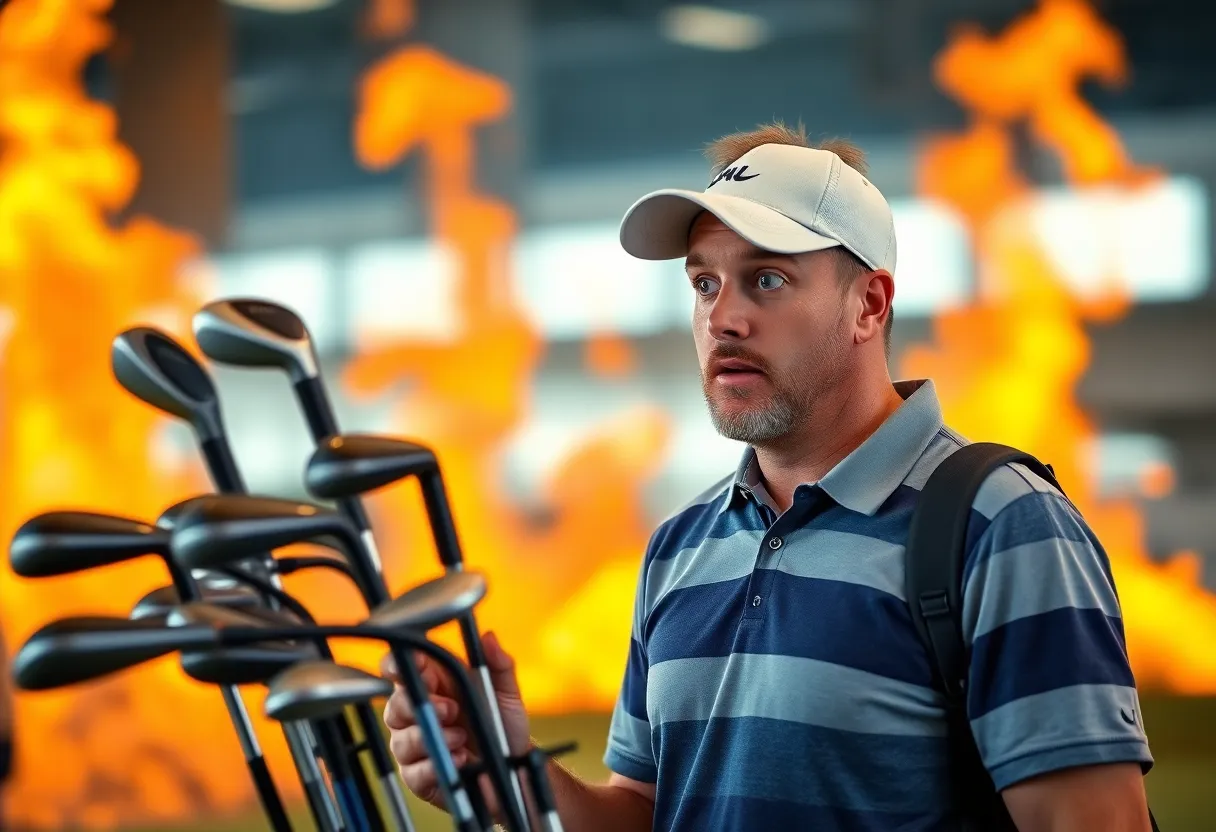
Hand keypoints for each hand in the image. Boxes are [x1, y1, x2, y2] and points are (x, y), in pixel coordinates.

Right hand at [381, 631, 531, 814]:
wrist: (513, 764)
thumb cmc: (502, 723)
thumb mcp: (505, 692)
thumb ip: (498, 664)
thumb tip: (488, 638)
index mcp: (432, 684)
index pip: (400, 669)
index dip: (399, 665)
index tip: (417, 667)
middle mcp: (417, 713)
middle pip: (394, 705)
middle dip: (420, 706)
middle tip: (450, 709)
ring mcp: (414, 745)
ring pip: (401, 739)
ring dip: (432, 738)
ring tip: (461, 738)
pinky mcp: (418, 776)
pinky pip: (413, 772)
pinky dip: (435, 766)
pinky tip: (457, 760)